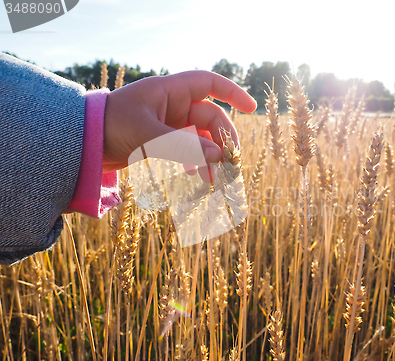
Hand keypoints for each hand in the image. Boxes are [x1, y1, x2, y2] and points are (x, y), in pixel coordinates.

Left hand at [102, 71, 256, 180]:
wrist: (82, 143)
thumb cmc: (110, 127)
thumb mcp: (148, 136)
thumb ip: (184, 147)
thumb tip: (220, 158)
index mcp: (169, 91)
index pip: (208, 83)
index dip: (232, 93)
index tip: (250, 108)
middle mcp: (172, 105)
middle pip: (210, 118)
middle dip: (222, 140)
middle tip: (230, 164)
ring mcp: (169, 124)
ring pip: (201, 138)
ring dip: (211, 157)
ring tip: (215, 180)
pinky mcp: (163, 142)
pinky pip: (189, 150)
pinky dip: (197, 163)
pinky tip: (199, 178)